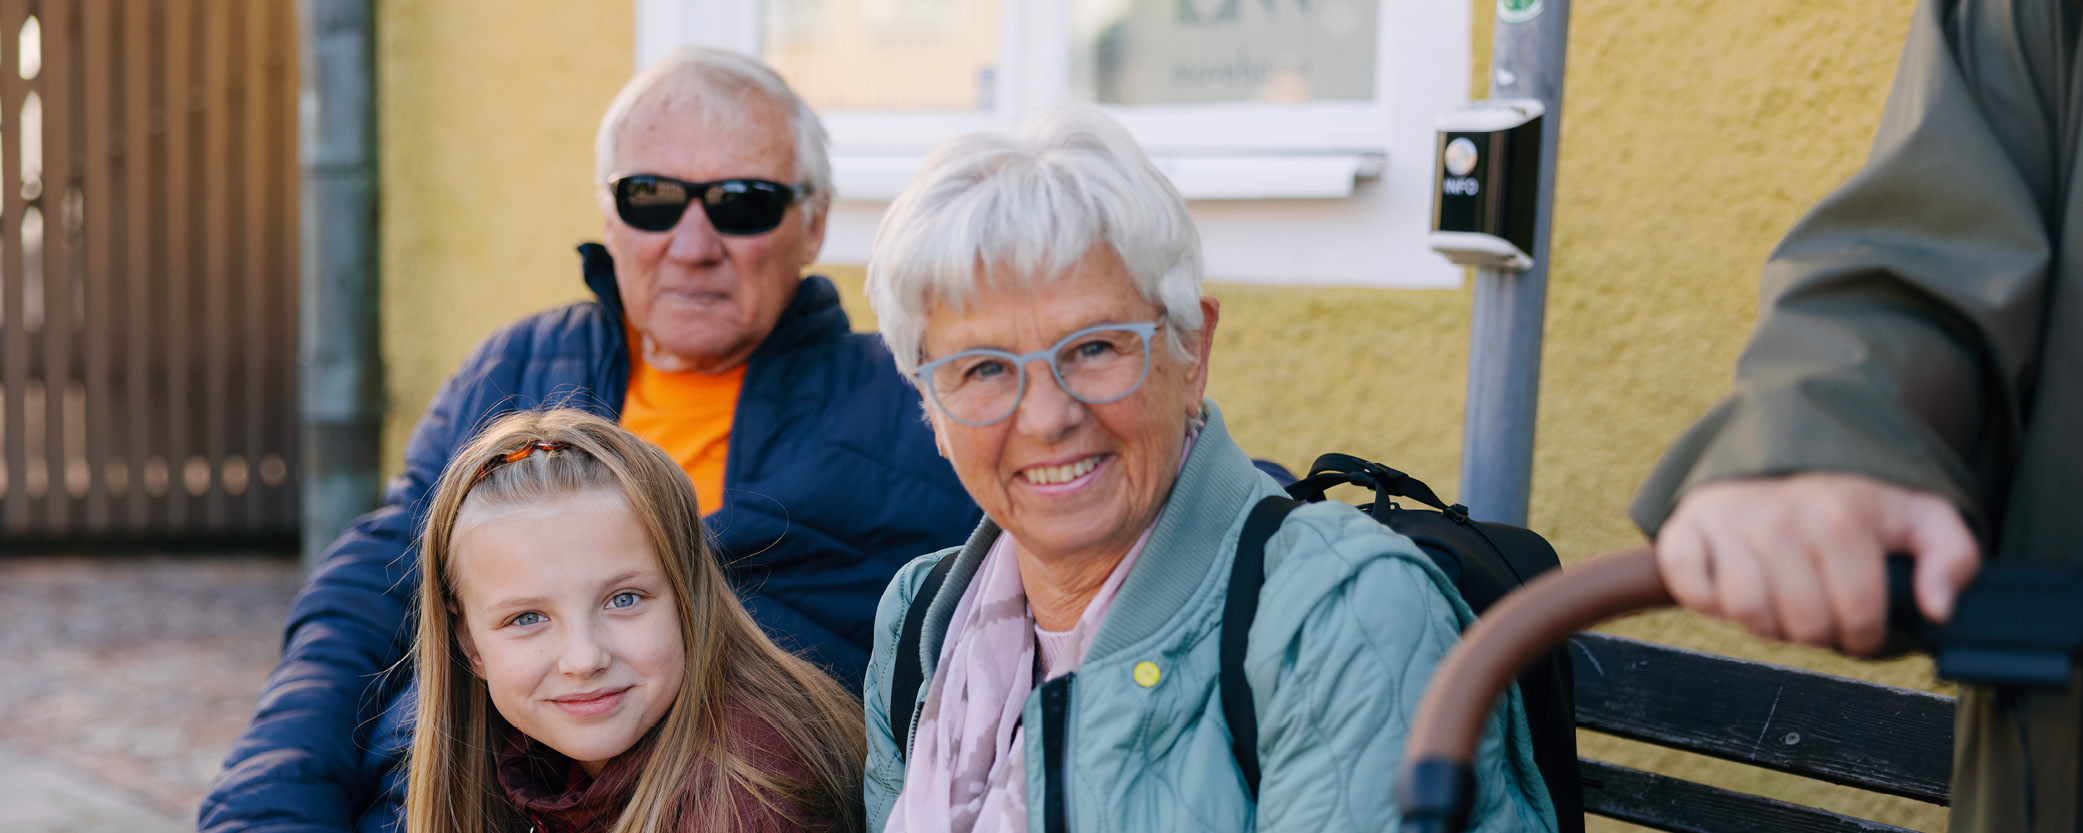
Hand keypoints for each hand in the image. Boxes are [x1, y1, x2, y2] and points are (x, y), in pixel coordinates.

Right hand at [1655, 472, 1979, 655]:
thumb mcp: (1919, 514)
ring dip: (1766, 622)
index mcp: (1840, 517)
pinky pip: (1689, 586)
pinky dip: (1705, 598)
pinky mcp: (1685, 527)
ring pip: (1746, 611)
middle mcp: (1781, 518)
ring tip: (1780, 603)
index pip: (1857, 615)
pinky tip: (1731, 587)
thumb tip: (1938, 608)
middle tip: (1820, 614)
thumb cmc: (1852, 496)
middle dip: (1818, 633)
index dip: (1866, 637)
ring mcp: (1728, 521)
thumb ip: (1952, 556)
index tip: (1863, 627)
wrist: (1781, 449)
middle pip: (1802, 623)